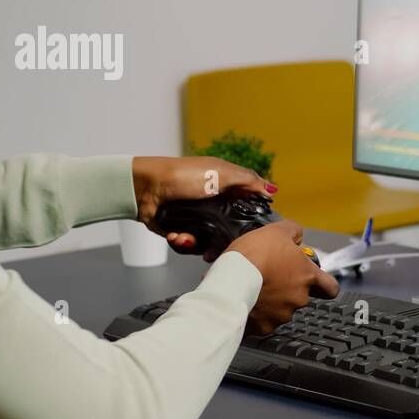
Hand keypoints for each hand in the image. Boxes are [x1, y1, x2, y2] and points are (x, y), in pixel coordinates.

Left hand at [132, 156, 277, 253]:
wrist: (145, 189)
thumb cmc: (183, 176)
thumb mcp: (220, 173)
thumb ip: (249, 181)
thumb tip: (272, 190)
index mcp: (227, 189)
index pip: (248, 209)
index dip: (252, 222)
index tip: (254, 233)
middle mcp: (215, 206)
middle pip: (231, 232)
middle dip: (224, 241)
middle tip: (221, 245)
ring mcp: (199, 220)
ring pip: (211, 243)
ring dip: (199, 243)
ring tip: (187, 236)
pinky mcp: (183, 231)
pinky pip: (191, 246)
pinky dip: (183, 242)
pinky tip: (177, 235)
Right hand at [223, 220, 338, 333]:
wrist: (231, 279)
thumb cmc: (255, 256)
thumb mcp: (277, 230)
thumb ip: (293, 232)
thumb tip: (297, 236)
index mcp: (308, 276)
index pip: (330, 287)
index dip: (324, 285)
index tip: (315, 281)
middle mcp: (299, 298)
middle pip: (300, 296)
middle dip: (288, 289)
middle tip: (271, 278)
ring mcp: (282, 314)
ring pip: (281, 309)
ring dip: (272, 301)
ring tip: (254, 288)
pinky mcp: (265, 326)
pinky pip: (263, 321)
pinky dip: (257, 314)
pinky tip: (246, 300)